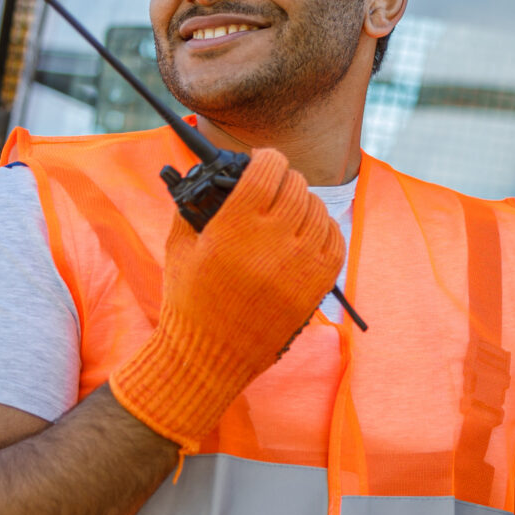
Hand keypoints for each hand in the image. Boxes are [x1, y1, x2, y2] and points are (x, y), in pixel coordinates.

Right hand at [109, 148, 343, 448]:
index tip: (262, 160)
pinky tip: (311, 230)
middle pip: (296, 187)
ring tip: (292, 208)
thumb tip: (207, 178)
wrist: (209, 357)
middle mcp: (272, 242)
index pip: (268, 169)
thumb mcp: (179, 247)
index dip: (267, 158)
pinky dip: (325, 229)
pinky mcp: (316, 288)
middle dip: (285, 179)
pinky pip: (335, 242)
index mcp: (235, 226)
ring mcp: (300, 266)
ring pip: (318, 211)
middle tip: (275, 184)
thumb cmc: (188, 301)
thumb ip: (192, 206)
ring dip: (305, 203)